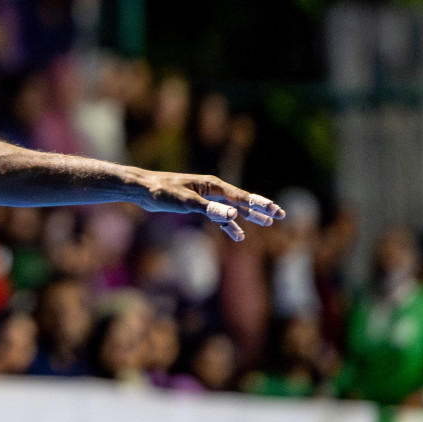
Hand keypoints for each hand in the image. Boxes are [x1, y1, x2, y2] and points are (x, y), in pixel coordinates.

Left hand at [133, 171, 284, 241]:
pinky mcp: (197, 205)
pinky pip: (219, 216)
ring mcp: (205, 197)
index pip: (242, 197)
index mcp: (213, 186)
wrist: (143, 189)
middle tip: (279, 216)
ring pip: (232, 209)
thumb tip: (232, 216)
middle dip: (260, 209)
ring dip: (248, 217)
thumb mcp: (186, 202)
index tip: (277, 212)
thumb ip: (209, 210)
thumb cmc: (162, 192)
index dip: (260, 205)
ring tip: (266, 224)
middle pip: (242, 201)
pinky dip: (229, 225)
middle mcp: (212, 190)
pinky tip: (237, 235)